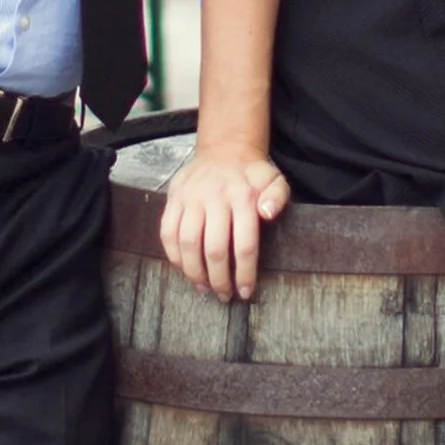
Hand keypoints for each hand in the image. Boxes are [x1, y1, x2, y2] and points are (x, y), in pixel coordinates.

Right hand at [161, 148, 290, 302]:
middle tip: (224, 295)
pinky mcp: (174, 198)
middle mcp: (215, 197)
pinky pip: (167, 232)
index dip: (244, 273)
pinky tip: (185, 269)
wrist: (224, 149)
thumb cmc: (252, 174)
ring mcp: (191, 197)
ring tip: (203, 287)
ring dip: (194, 272)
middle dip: (219, 279)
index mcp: (243, 196)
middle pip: (215, 249)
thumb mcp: (275, 180)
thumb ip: (277, 197)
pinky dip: (174, 256)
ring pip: (188, 243)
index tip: (245, 291)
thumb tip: (267, 214)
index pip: (244, 244)